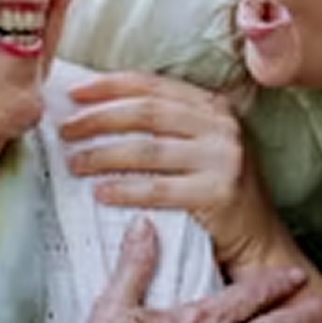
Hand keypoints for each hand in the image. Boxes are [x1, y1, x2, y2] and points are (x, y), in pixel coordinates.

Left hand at [59, 71, 287, 270]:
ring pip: (147, 150)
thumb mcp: (196, 144)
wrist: (256, 237)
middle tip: (65, 130)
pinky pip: (158, 188)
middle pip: (146, 113)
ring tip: (74, 163)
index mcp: (212, 106)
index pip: (152, 85)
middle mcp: (221, 126)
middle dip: (98, 119)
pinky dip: (124, 190)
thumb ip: (161, 124)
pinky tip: (100, 193)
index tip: (73, 93)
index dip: (109, 86)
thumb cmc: (212, 188)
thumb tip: (91, 109)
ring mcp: (223, 157)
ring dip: (102, 155)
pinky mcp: (219, 192)